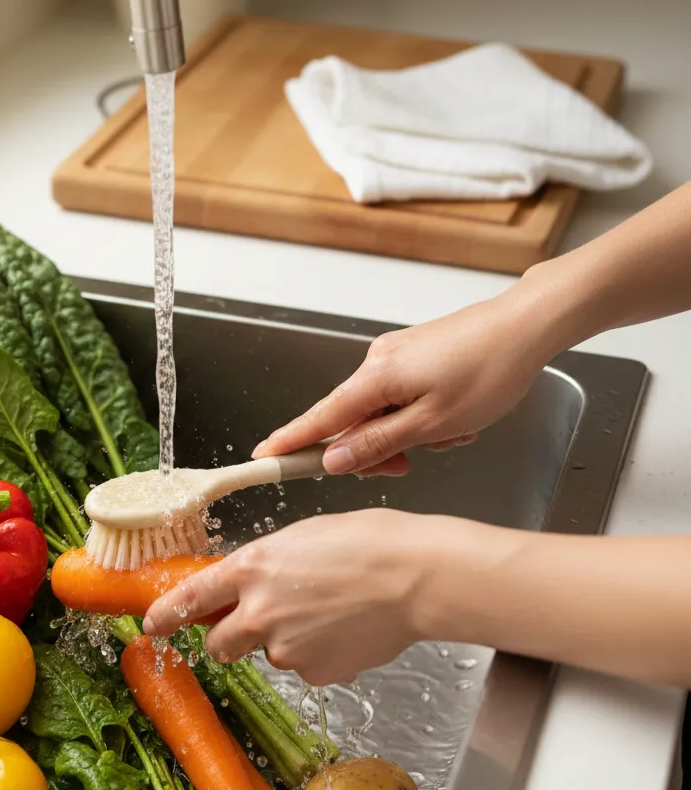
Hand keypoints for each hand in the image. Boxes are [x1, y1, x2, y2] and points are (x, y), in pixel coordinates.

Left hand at [143, 509, 481, 685]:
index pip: (191, 597)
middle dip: (229, 637)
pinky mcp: (316, 673)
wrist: (414, 576)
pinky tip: (345, 628)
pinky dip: (318, 653)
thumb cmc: (365, 543)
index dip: (166, 614)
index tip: (151, 625)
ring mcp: (286, 648)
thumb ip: (264, 566)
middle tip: (259, 620)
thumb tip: (251, 585)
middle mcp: (259, 612)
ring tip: (328, 611)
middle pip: (220, 643)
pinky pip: (306, 666)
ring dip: (286, 639)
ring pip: (271, 653)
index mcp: (252, 568)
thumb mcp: (299, 538)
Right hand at [254, 287, 555, 475]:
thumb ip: (378, 443)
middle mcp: (377, 361)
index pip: (320, 419)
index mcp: (376, 378)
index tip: (263, 458)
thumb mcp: (433, 423)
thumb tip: (334, 458)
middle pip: (354, 419)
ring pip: (384, 411)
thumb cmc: (490, 370)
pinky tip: (455, 416)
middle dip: (378, 448)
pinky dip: (422, 414)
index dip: (290, 442)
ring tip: (454, 432)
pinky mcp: (414, 353)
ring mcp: (395, 355)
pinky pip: (402, 395)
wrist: (526, 326)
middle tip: (410, 464)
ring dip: (411, 432)